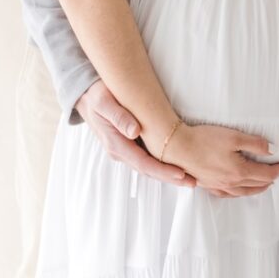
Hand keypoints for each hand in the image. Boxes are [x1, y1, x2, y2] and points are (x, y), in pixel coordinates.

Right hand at [75, 80, 195, 187]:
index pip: (144, 164)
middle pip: (149, 170)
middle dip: (170, 177)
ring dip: (168, 173)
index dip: (163, 170)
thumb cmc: (95, 96)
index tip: (182, 174)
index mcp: (116, 144)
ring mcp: (124, 150)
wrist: (85, 95)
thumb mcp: (104, 102)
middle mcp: (120, 152)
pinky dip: (161, 163)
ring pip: (148, 166)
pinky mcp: (128, 144)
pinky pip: (146, 158)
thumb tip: (134, 132)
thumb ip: (119, 116)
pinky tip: (175, 163)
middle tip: (193, 182)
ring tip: (189, 177)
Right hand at [162, 122, 278, 197]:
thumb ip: (255, 144)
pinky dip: (241, 192)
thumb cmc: (204, 139)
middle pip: (259, 185)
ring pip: (245, 192)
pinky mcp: (208, 185)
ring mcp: (219, 186)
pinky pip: (230, 194)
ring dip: (259, 187)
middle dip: (273, 177)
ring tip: (266, 182)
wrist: (177, 148)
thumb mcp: (234, 136)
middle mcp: (231, 184)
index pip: (268, 174)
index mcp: (240, 172)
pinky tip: (239, 188)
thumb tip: (272, 150)